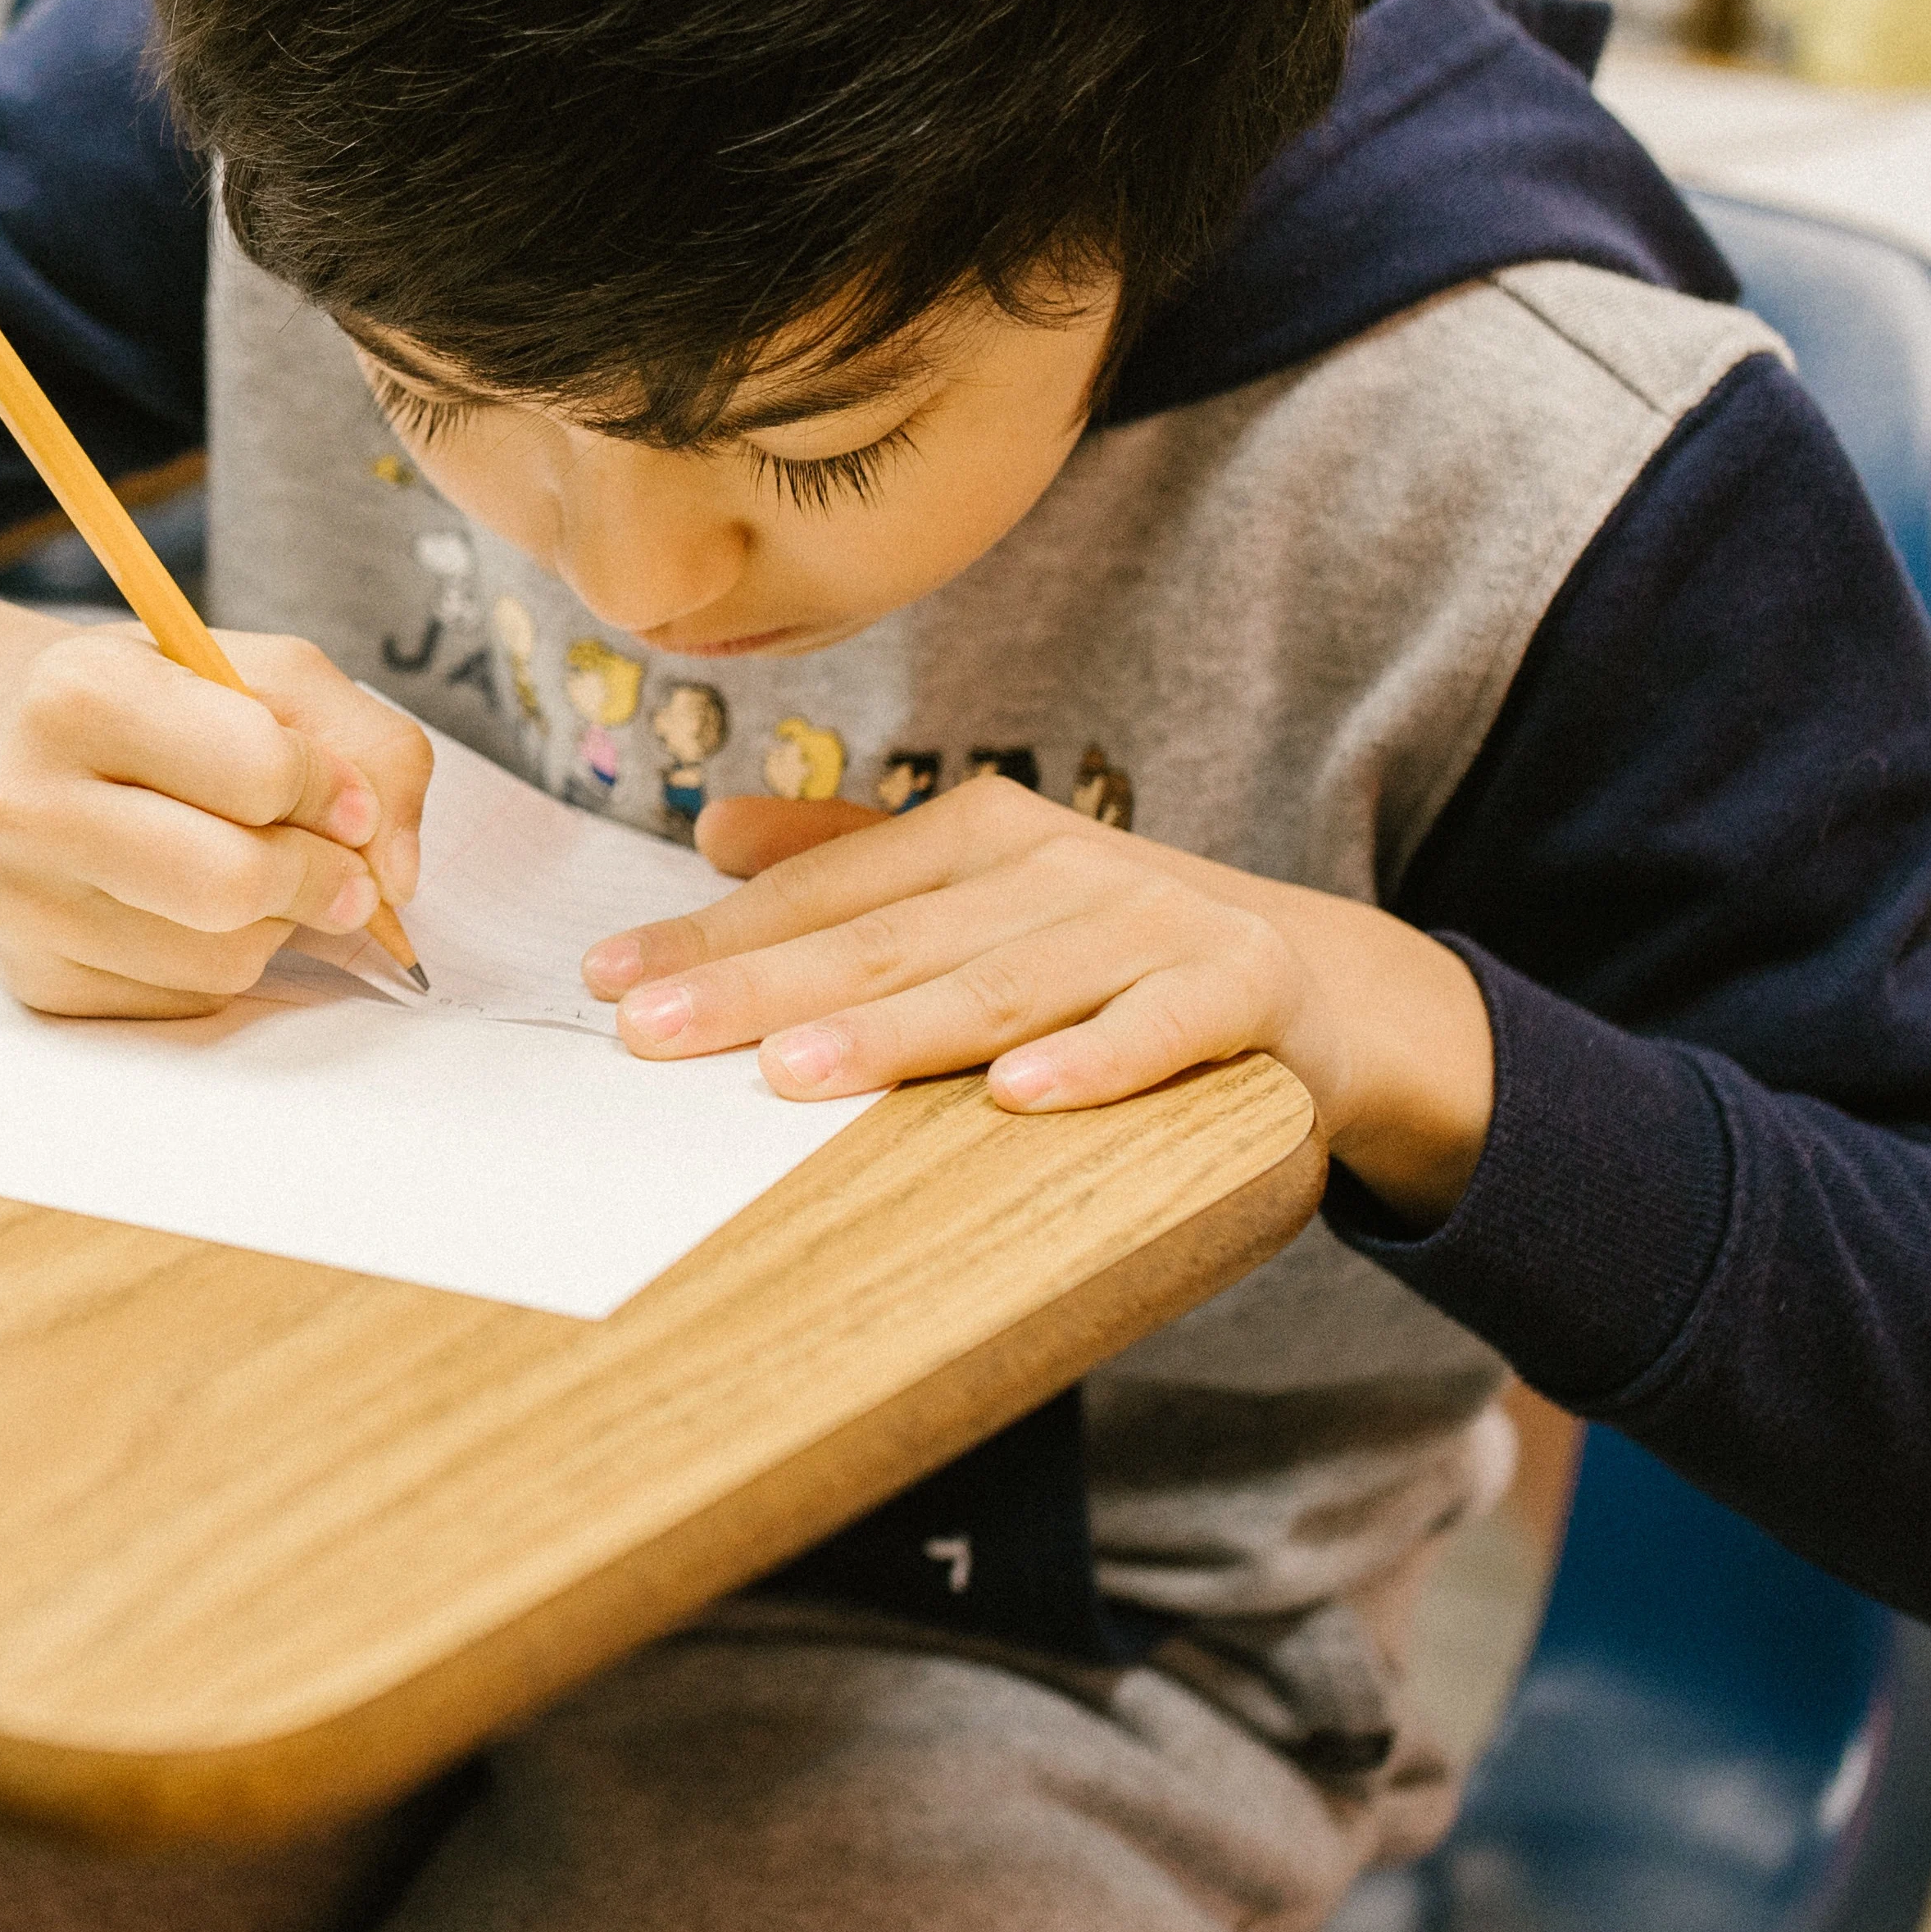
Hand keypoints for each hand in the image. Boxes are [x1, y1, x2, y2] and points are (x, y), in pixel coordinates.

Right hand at [0, 578, 433, 1018]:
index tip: (344, 797)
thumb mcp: (260, 673)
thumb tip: (395, 875)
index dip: (332, 791)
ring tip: (240, 868)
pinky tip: (186, 911)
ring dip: (273, 925)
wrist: (1, 753)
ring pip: (221, 958)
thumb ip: (367, 745)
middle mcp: (22, 799)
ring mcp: (19, 902)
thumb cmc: (152, 707)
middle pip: (234, 883)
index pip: (259, 769)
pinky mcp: (37, 981)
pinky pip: (188, 1002)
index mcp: (76, 692)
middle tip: (342, 872)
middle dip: (320, 880)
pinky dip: (222, 964)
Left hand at [585, 772, 1498, 1221]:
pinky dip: (1094, 1061)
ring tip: (790, 1073)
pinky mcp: (1240, 991)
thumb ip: (851, 860)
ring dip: (895, 1031)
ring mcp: (1151, 925)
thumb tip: (712, 833)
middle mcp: (1056, 865)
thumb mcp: (983, 892)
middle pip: (887, 940)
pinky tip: (1018, 1098)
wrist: (1321, 982)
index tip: (609, 980)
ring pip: (1001, 986)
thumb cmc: (1108, 948)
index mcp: (981, 837)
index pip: (826, 893)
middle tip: (651, 1033)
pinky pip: (1158, 1032)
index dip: (716, 936)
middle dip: (762, 987)